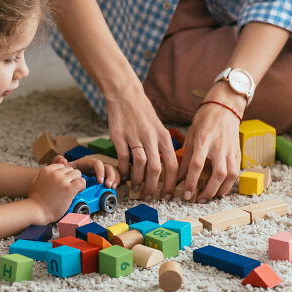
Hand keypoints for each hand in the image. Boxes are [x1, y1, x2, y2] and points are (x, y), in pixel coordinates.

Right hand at [28, 163, 85, 222]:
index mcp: (46, 170)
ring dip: (77, 181)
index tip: (63, 181)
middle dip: (71, 178)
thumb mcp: (36, 181)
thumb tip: (54, 171)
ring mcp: (62, 180)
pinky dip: (82, 186)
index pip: (62, 166)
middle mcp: (54, 173)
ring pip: (77, 173)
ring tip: (73, 189)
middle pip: (70, 169)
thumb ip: (45, 175)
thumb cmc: (36, 200)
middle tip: (69, 187)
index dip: (64, 174)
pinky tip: (77, 191)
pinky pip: (81, 182)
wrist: (36, 211)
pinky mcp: (69, 189)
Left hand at [51, 155, 120, 188]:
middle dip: (110, 175)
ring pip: (112, 172)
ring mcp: (99, 173)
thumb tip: (63, 160)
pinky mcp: (101, 179)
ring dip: (114, 179)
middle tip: (108, 185)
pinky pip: (112, 178)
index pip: (96, 163)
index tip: (99, 181)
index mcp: (85, 163)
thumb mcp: (60, 169)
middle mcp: (94, 167)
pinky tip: (112, 188)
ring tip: (111, 187)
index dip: (100, 171)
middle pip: (107, 167)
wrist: (62, 183)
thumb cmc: (63, 174)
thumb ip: (58, 162)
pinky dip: (115, 182)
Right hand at [105, 81, 177, 201]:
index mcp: (163, 136)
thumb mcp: (158, 127)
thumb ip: (162, 146)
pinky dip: (124, 170)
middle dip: (154, 188)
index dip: (172, 183)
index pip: (172, 165)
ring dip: (138, 181)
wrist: (125, 94)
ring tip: (136, 189)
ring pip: (140, 165)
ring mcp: (134, 137)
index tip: (168, 195)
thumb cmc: (142, 112)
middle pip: (156, 169)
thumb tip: (166, 167)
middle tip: (150, 197)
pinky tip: (124, 175)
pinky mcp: (119, 136)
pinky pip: (123, 158)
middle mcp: (151, 137)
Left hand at [178, 82, 243, 201]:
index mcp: (203, 141)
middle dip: (208, 191)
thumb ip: (185, 158)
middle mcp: (218, 147)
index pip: (197, 165)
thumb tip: (177, 177)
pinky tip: (221, 189)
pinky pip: (236, 172)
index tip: (186, 194)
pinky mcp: (238, 153)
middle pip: (217, 174)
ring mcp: (230, 150)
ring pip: (230, 175)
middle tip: (198, 200)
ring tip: (210, 197)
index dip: (191, 182)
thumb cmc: (204, 121)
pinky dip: (229, 184)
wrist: (224, 107)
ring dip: (220, 190)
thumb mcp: (191, 136)